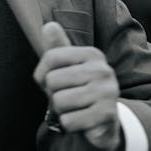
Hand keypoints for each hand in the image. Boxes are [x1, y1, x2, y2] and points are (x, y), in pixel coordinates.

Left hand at [33, 22, 121, 150]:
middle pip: (53, 81)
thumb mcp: (66, 68)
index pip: (50, 57)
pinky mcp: (107, 114)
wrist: (103, 122)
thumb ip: (56, 48)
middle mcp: (103, 70)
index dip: (42, 75)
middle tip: (68, 98)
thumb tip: (48, 26)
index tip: (53, 82)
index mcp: (92, 54)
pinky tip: (81, 121)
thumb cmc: (78, 91)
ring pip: (59, 102)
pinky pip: (68, 121)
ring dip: (61, 111)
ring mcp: (108, 92)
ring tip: (75, 109)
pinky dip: (69, 125)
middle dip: (53, 95)